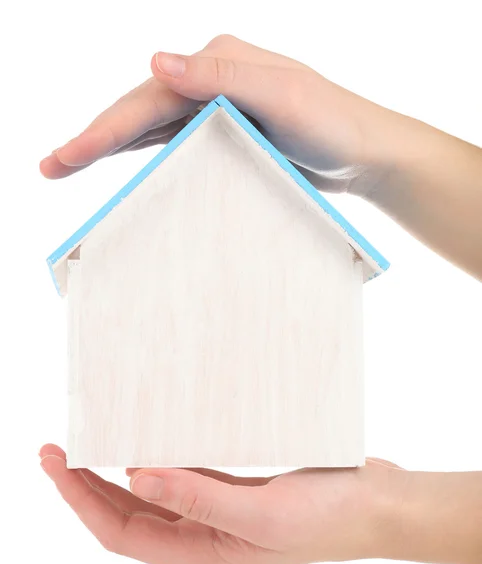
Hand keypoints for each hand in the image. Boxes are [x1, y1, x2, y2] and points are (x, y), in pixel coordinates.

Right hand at [39, 34, 481, 277]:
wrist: (365, 152)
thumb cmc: (332, 123)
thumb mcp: (283, 96)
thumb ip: (223, 78)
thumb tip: (156, 62)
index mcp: (219, 64)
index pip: (148, 98)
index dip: (102, 129)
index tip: (64, 156)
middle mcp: (212, 81)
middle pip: (140, 112)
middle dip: (94, 138)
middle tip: (50, 165)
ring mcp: (217, 109)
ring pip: (151, 128)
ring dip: (112, 147)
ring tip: (70, 167)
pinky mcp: (225, 135)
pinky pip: (175, 144)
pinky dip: (145, 155)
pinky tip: (123, 168)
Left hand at [39, 444, 402, 563]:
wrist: (375, 506)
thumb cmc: (328, 519)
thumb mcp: (260, 513)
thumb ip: (198, 497)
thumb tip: (135, 479)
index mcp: (203, 553)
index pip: (122, 531)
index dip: (81, 501)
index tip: (56, 464)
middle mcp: (203, 537)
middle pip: (128, 514)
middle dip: (86, 486)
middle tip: (58, 450)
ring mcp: (218, 513)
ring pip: (153, 495)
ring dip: (118, 472)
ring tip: (93, 443)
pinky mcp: (235, 488)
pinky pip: (184, 476)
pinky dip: (160, 460)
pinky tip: (151, 440)